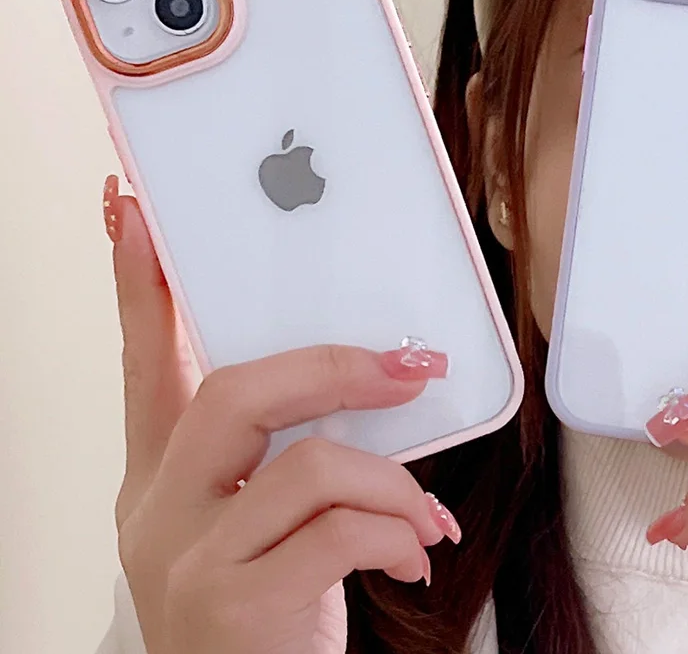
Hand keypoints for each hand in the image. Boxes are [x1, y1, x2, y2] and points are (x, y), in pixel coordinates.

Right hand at [103, 177, 460, 653]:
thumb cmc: (265, 607)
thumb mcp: (252, 522)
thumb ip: (282, 451)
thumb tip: (365, 377)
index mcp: (159, 476)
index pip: (144, 359)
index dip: (139, 285)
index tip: (133, 211)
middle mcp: (157, 511)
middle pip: (235, 392)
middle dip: (334, 369)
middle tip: (404, 369)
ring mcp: (188, 559)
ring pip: (306, 462)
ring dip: (390, 478)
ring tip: (423, 512)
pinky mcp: (234, 604)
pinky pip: (340, 530)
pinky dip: (396, 532)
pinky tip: (415, 555)